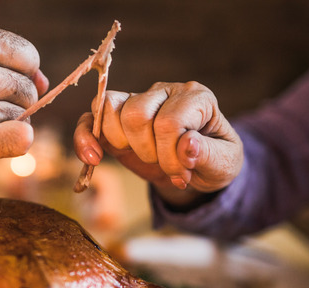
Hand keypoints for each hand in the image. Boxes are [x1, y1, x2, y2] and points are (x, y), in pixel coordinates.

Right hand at [74, 81, 241, 205]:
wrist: (197, 169)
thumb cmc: (213, 160)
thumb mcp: (224, 164)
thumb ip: (207, 154)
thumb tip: (186, 145)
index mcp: (196, 97)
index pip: (169, 122)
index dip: (170, 155)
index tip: (182, 174)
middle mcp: (164, 92)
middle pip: (136, 113)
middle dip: (147, 151)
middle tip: (163, 167)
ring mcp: (137, 101)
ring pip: (110, 109)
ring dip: (122, 144)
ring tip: (143, 159)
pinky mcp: (115, 119)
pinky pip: (89, 117)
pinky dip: (85, 137)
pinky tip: (93, 158)